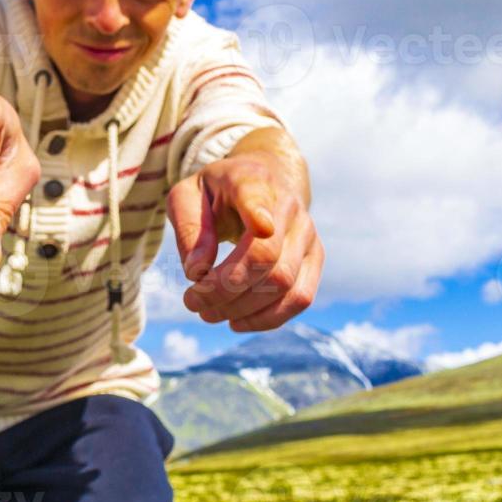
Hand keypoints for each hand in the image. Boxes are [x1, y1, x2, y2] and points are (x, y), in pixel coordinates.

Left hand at [167, 153, 323, 331]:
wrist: (264, 180)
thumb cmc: (217, 192)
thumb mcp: (187, 196)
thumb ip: (188, 227)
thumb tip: (197, 271)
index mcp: (252, 181)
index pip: (258, 197)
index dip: (259, 213)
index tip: (258, 227)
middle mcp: (288, 206)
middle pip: (266, 257)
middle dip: (223, 290)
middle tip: (192, 301)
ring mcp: (307, 233)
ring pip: (284, 283)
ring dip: (241, 308)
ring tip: (208, 312)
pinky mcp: (315, 258)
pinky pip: (300, 298)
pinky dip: (267, 318)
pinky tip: (236, 321)